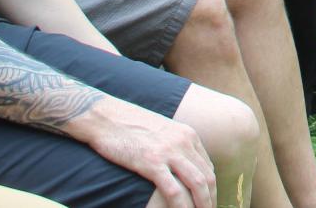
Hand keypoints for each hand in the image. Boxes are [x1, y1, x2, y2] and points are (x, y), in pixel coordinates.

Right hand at [85, 100, 215, 207]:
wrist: (104, 116)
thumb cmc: (128, 125)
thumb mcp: (160, 131)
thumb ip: (173, 145)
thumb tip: (179, 167)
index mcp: (187, 135)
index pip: (208, 167)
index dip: (210, 189)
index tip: (207, 202)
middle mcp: (183, 141)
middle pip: (207, 177)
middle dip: (210, 199)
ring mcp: (169, 151)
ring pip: (197, 184)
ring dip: (202, 204)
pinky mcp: (151, 162)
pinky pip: (174, 190)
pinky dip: (181, 206)